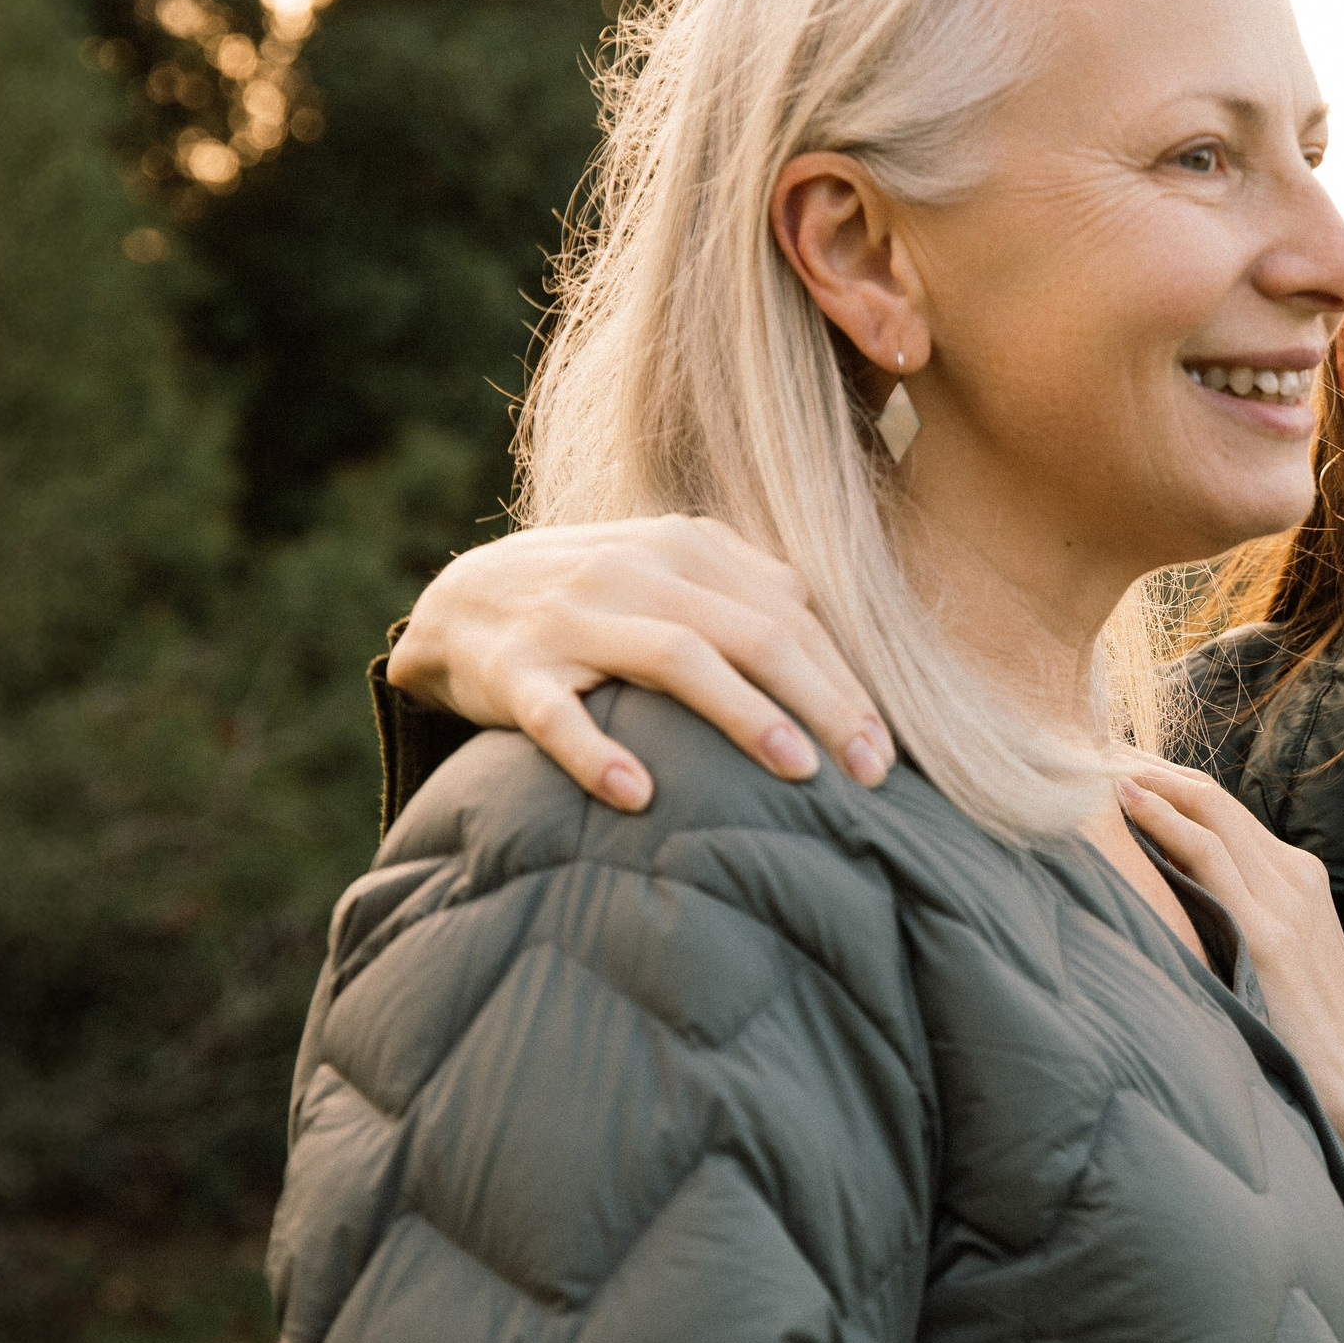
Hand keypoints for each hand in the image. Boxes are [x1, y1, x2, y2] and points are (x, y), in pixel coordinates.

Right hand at [386, 515, 893, 810]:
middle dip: (823, 702)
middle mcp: (635, 570)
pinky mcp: (514, 672)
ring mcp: (572, 617)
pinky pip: (560, 716)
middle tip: (869, 772)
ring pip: (675, 657)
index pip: (789, 615)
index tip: (886, 749)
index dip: (845, 681)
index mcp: (685, 546)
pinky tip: (639, 796)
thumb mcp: (669, 571)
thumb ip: (746, 589)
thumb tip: (831, 635)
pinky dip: (598, 754)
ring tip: (799, 771)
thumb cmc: (593, 598)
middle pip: (752, 633)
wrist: (457, 601)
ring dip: (743, 714)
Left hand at [1119, 764, 1343, 1170]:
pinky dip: (1166, 821)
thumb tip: (1164, 908)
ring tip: (1094, 763)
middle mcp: (1294, 877)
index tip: (1111, 768)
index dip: (1165, 782)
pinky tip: (1127, 803)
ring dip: (1149, 780)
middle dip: (1148, 766)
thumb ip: (1235, 924)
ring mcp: (1285, 901)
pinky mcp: (1269, 935)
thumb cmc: (1307, 1039)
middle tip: (1089, 751)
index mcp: (1298, 879)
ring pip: (1210, 811)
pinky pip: (1210, 857)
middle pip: (1211, 796)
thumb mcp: (1276, 963)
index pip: (1221, 810)